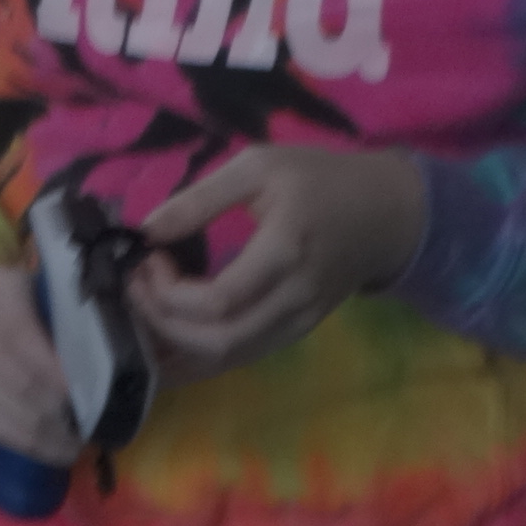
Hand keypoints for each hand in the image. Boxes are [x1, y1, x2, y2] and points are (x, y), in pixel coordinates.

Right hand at [0, 265, 78, 462]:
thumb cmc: (27, 309)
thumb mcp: (52, 294)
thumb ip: (85, 312)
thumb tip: (128, 339)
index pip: (19, 332)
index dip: (51, 366)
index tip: (86, 390)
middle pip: (16, 378)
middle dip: (57, 406)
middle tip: (93, 421)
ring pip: (6, 409)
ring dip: (47, 432)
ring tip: (80, 440)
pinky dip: (29, 444)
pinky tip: (57, 448)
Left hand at [130, 146, 427, 384]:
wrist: (388, 213)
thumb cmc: (320, 180)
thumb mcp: (258, 167)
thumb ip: (199, 199)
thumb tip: (145, 230)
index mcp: (285, 252)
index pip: (218, 301)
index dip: (168, 292)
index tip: (147, 258)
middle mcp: (295, 298)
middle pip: (219, 341)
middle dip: (163, 322)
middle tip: (136, 286)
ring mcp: (299, 322)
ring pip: (229, 358)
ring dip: (176, 344)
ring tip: (145, 309)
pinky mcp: (297, 331)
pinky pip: (243, 356)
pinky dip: (199, 354)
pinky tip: (168, 337)